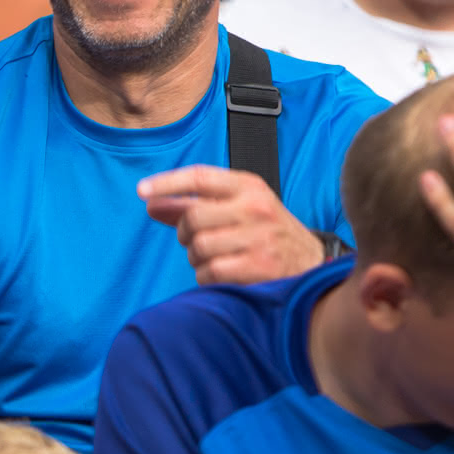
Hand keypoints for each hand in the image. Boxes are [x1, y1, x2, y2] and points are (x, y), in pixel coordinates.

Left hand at [139, 165, 324, 283]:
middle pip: (193, 218)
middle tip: (194, 240)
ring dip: (196, 258)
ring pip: (198, 247)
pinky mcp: (260, 267)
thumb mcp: (235, 208)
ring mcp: (259, 237)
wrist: (311, 265)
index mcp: (248, 186)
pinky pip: (210, 272)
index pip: (200, 177)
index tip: (142, 191)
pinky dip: (206, 276)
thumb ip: (191, 205)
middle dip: (185, 234)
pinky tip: (221, 274)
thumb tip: (149, 203)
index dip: (167, 183)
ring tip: (213, 258)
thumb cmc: (265, 232)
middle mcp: (255, 207)